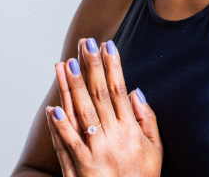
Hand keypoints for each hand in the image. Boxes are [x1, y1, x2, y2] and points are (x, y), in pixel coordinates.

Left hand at [46, 38, 162, 176]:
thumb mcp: (156, 152)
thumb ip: (148, 121)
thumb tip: (136, 92)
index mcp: (132, 132)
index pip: (119, 91)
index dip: (113, 66)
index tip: (107, 45)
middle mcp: (114, 139)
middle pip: (99, 96)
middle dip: (91, 67)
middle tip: (85, 44)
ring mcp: (96, 154)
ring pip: (82, 114)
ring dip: (73, 87)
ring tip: (66, 64)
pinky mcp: (80, 171)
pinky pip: (68, 146)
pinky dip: (60, 127)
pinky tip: (53, 108)